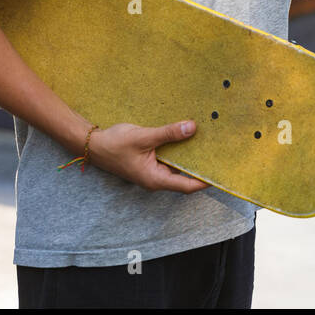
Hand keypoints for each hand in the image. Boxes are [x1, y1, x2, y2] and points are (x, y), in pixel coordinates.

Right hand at [86, 120, 211, 192]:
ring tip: (206, 142)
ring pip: (176, 166)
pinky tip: (186, 136)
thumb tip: (192, 128)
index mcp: (156, 179)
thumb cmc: (115, 144)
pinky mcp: (149, 162)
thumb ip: (169, 133)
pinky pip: (168, 158)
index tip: (221, 173)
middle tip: (218, 153)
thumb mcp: (144, 137)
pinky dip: (178, 149)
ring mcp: (153, 171)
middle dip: (200, 165)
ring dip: (189, 155)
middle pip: (184, 176)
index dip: (205, 181)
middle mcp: (156, 179)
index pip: (187, 185)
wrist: (93, 144)